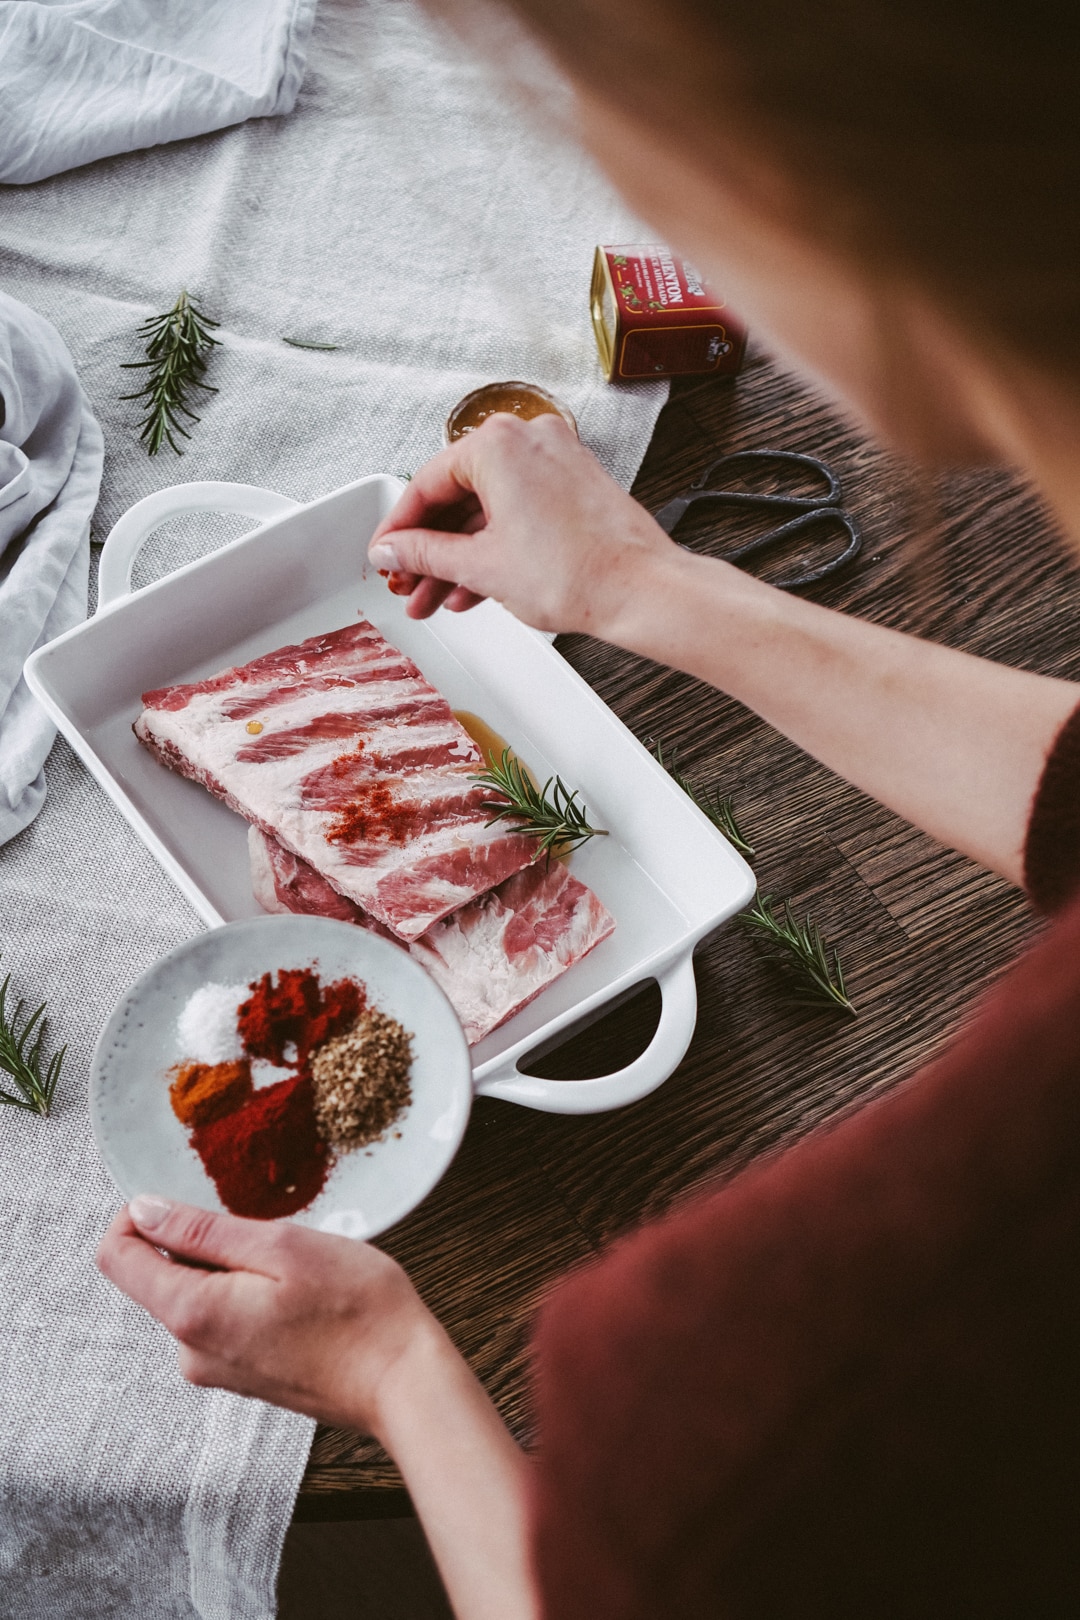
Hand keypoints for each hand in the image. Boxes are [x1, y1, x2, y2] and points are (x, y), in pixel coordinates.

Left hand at [96, 1196, 445, 1434]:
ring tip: (296, 1268)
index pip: (117, 1258)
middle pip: (159, 1275)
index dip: (136, 1215)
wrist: (404, 1384)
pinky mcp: (243, 1376)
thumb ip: (203, 1230)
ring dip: (233, 1267)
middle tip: (269, 1234)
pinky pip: (224, 1319)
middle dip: (202, 1240)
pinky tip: (301, 1294)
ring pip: (197, 1295)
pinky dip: (250, 1294)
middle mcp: (191, 1351)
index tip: (182, 1197)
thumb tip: (143, 1211)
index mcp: (192, 1314)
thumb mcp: (281, 1246)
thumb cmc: (357, 1310)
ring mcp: (216, 1369)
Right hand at [369, 411, 677, 635]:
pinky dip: (496, 548)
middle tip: (409, 583)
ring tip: (436, 598)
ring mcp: (556, 463)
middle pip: (459, 497)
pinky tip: (474, 588)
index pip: (427, 483)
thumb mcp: (480, 566)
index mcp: (499, 444)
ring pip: (489, 510)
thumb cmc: (578, 572)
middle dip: (431, 551)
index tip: (385, 553)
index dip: (399, 528)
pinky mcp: (575, 488)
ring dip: (461, 557)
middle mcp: (529, 440)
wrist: (641, 591)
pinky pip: (520, 513)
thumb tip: (393, 550)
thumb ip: (425, 554)